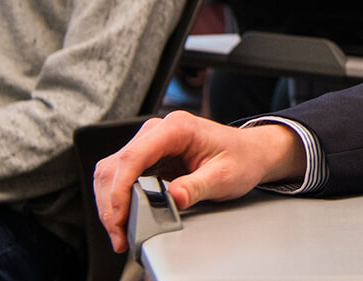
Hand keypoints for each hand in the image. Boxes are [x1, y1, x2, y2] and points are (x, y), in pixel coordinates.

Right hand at [93, 111, 305, 253]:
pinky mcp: (150, 156)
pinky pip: (123, 175)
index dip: (120, 190)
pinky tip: (125, 216)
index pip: (133, 157)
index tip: (120, 217)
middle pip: (116, 165)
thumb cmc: (242, 158)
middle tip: (119, 234)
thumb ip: (198, 186)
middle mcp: (159, 131)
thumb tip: (173, 198)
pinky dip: (118, 198)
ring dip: (111, 202)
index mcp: (176, 128)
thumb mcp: (225, 175)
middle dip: (111, 203)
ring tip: (120, 230)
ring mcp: (152, 142)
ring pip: (113, 170)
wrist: (251, 153)